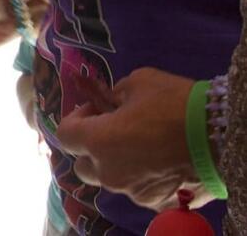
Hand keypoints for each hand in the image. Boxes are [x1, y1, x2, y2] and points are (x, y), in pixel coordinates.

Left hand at [55, 67, 204, 210]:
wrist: (221, 134)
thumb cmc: (175, 103)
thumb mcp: (139, 82)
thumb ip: (116, 93)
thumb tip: (112, 98)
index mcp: (97, 141)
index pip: (64, 134)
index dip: (76, 118)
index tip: (94, 108)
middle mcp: (109, 172)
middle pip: (83, 165)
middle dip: (91, 147)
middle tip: (112, 129)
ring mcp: (133, 191)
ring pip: (112, 179)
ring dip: (117, 163)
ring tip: (142, 144)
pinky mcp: (158, 203)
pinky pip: (139, 190)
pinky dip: (143, 177)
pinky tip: (160, 161)